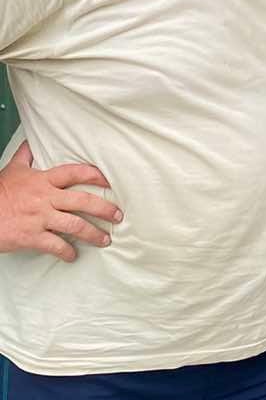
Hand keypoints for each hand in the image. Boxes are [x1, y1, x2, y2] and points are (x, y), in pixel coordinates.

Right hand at [0, 139, 123, 262]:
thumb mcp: (12, 170)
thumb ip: (25, 156)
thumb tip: (31, 142)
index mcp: (43, 180)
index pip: (75, 173)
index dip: (95, 175)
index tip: (110, 182)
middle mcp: (46, 198)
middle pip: (83, 201)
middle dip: (104, 208)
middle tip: (118, 216)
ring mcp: (40, 218)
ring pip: (75, 225)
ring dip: (93, 234)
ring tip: (105, 240)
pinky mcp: (32, 237)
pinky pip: (56, 246)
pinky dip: (67, 252)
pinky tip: (73, 257)